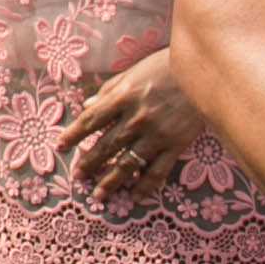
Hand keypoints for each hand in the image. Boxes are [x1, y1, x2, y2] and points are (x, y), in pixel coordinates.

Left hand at [58, 48, 206, 203]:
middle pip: (105, 147)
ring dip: (111, 181)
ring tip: (99, 195)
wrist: (204, 70)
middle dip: (89, 164)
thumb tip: (87, 106)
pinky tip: (134, 196)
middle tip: (77, 177)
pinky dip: (145, 186)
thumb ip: (109, 91)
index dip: (72, 135)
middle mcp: (135, 119)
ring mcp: (156, 134)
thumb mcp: (132, 72)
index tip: (60, 147)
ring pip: (128, 164)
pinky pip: (157, 171)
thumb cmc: (166, 66)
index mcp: (122, 97)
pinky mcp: (175, 145)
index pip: (90, 121)